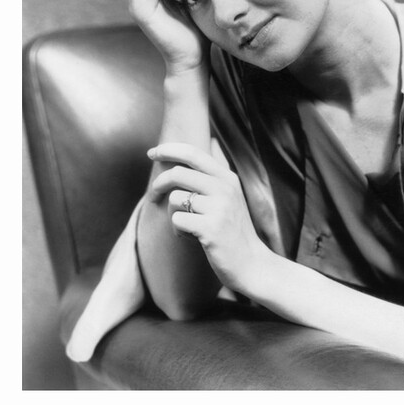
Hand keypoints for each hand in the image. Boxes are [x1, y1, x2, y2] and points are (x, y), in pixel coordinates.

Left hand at [148, 142, 268, 293]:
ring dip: (173, 214)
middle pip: (177, 174)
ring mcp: (219, 208)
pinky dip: (178, 231)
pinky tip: (191, 237)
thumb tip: (212, 140)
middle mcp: (224, 189)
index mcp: (228, 178)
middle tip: (153, 196)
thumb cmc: (235, 229)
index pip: (193, 153)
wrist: (251, 264)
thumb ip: (220, 168)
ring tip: (187, 226)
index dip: (168, 149)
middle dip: (158, 184)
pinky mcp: (210, 229)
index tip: (152, 153)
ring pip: (174, 200)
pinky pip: (176, 221)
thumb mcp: (233, 194)